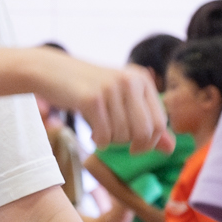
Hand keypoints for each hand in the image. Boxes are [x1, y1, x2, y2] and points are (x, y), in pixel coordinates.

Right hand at [38, 54, 171, 155]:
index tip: (135, 147)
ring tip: (101, 132)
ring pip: (123, 135)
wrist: (51, 71)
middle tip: (118, 143)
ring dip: (112, 142)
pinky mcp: (91, 99)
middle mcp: (130, 81)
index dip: (150, 142)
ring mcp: (111, 89)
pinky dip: (99, 141)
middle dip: (133, 146)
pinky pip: (104, 135)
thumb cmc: (89, 89)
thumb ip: (147, 123)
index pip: (161, 122)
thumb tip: (170, 149)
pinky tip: (93, 133)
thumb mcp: (121, 101)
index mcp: (142, 79)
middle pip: (145, 132)